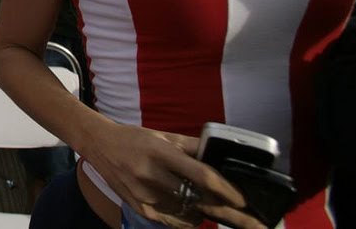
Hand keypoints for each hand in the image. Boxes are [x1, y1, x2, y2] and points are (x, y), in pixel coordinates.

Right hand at [83, 121, 262, 228]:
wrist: (99, 145)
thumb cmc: (135, 139)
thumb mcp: (163, 136)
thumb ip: (192, 147)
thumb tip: (222, 156)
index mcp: (160, 152)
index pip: (200, 175)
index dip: (225, 189)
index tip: (244, 200)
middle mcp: (152, 175)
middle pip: (199, 200)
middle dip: (231, 214)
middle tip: (256, 224)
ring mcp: (145, 195)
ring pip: (189, 213)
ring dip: (206, 212)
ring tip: (214, 206)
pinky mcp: (141, 209)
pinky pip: (176, 221)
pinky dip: (189, 218)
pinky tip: (190, 208)